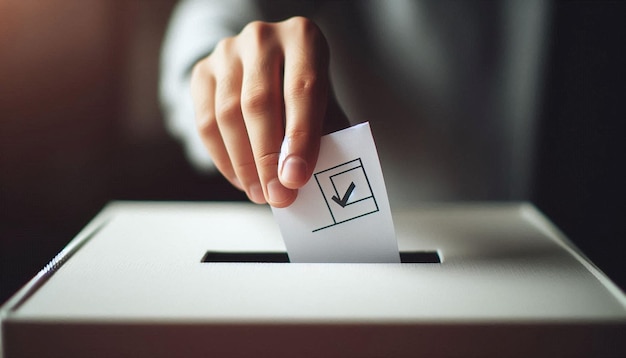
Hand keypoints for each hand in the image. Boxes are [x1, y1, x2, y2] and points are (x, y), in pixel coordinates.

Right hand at [191, 16, 344, 207]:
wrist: (269, 67)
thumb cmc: (305, 91)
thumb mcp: (325, 104)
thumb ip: (324, 134)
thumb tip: (316, 181)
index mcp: (302, 38)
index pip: (302, 89)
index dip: (300, 137)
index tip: (296, 179)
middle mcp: (262, 38)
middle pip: (258, 103)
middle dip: (267, 159)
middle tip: (278, 196)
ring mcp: (227, 51)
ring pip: (227, 115)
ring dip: (244, 164)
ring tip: (261, 194)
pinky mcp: (202, 71)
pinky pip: (205, 123)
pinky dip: (224, 159)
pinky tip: (242, 180)